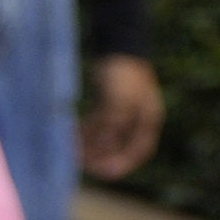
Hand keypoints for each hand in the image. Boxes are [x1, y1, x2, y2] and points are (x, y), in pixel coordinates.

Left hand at [80, 52, 163, 179]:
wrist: (117, 45)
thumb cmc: (122, 73)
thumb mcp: (119, 101)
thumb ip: (112, 125)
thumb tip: (102, 149)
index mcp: (148, 119)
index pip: (139, 149)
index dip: (123, 164)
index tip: (105, 174)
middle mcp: (139, 117)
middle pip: (120, 143)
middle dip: (101, 155)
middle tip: (80, 163)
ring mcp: (124, 108)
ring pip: (107, 133)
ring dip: (91, 143)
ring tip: (71, 150)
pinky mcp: (109, 100)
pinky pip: (98, 121)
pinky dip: (87, 129)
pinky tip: (72, 133)